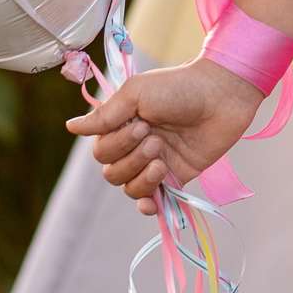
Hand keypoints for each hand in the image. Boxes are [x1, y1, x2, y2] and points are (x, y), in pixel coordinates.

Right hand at [65, 58, 265, 215]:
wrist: (222, 95)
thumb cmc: (180, 87)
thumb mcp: (137, 93)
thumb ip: (106, 116)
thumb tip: (70, 127)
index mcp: (123, 126)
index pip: (101, 152)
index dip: (117, 145)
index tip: (142, 125)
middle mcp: (136, 147)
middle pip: (112, 173)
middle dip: (131, 160)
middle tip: (155, 139)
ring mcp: (156, 163)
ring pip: (130, 189)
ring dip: (142, 178)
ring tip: (162, 159)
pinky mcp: (177, 177)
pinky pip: (154, 202)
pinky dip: (149, 205)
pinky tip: (153, 202)